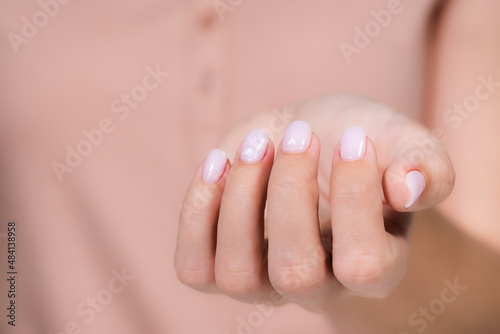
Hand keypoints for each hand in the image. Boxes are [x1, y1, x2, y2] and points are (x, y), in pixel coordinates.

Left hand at [174, 94, 454, 311]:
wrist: (313, 140)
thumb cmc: (359, 143)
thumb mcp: (402, 143)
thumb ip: (424, 165)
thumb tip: (409, 186)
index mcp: (373, 267)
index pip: (364, 265)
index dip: (356, 201)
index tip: (353, 138)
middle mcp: (317, 287)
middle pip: (295, 273)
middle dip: (291, 194)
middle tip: (301, 135)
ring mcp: (263, 282)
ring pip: (239, 274)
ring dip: (241, 198)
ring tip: (259, 143)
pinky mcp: (220, 264)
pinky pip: (195, 265)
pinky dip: (199, 211)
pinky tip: (220, 162)